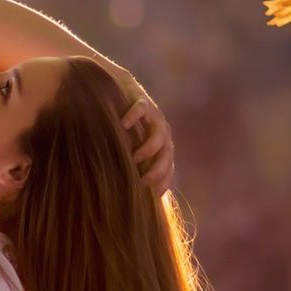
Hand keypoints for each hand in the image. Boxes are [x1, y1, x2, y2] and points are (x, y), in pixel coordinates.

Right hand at [117, 80, 174, 198]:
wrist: (122, 92)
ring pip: (158, 136)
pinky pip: (140, 110)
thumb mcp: (130, 151)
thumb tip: (122, 194)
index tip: (149, 197)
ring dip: (148, 150)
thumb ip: (131, 168)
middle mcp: (163, 134)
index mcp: (163, 148)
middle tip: (141, 183)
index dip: (161, 184)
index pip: (168, 171)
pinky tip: (122, 125)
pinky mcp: (142, 102)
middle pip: (166, 156)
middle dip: (156, 172)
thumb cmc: (124, 128)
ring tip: (133, 159)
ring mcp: (154, 118)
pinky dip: (133, 117)